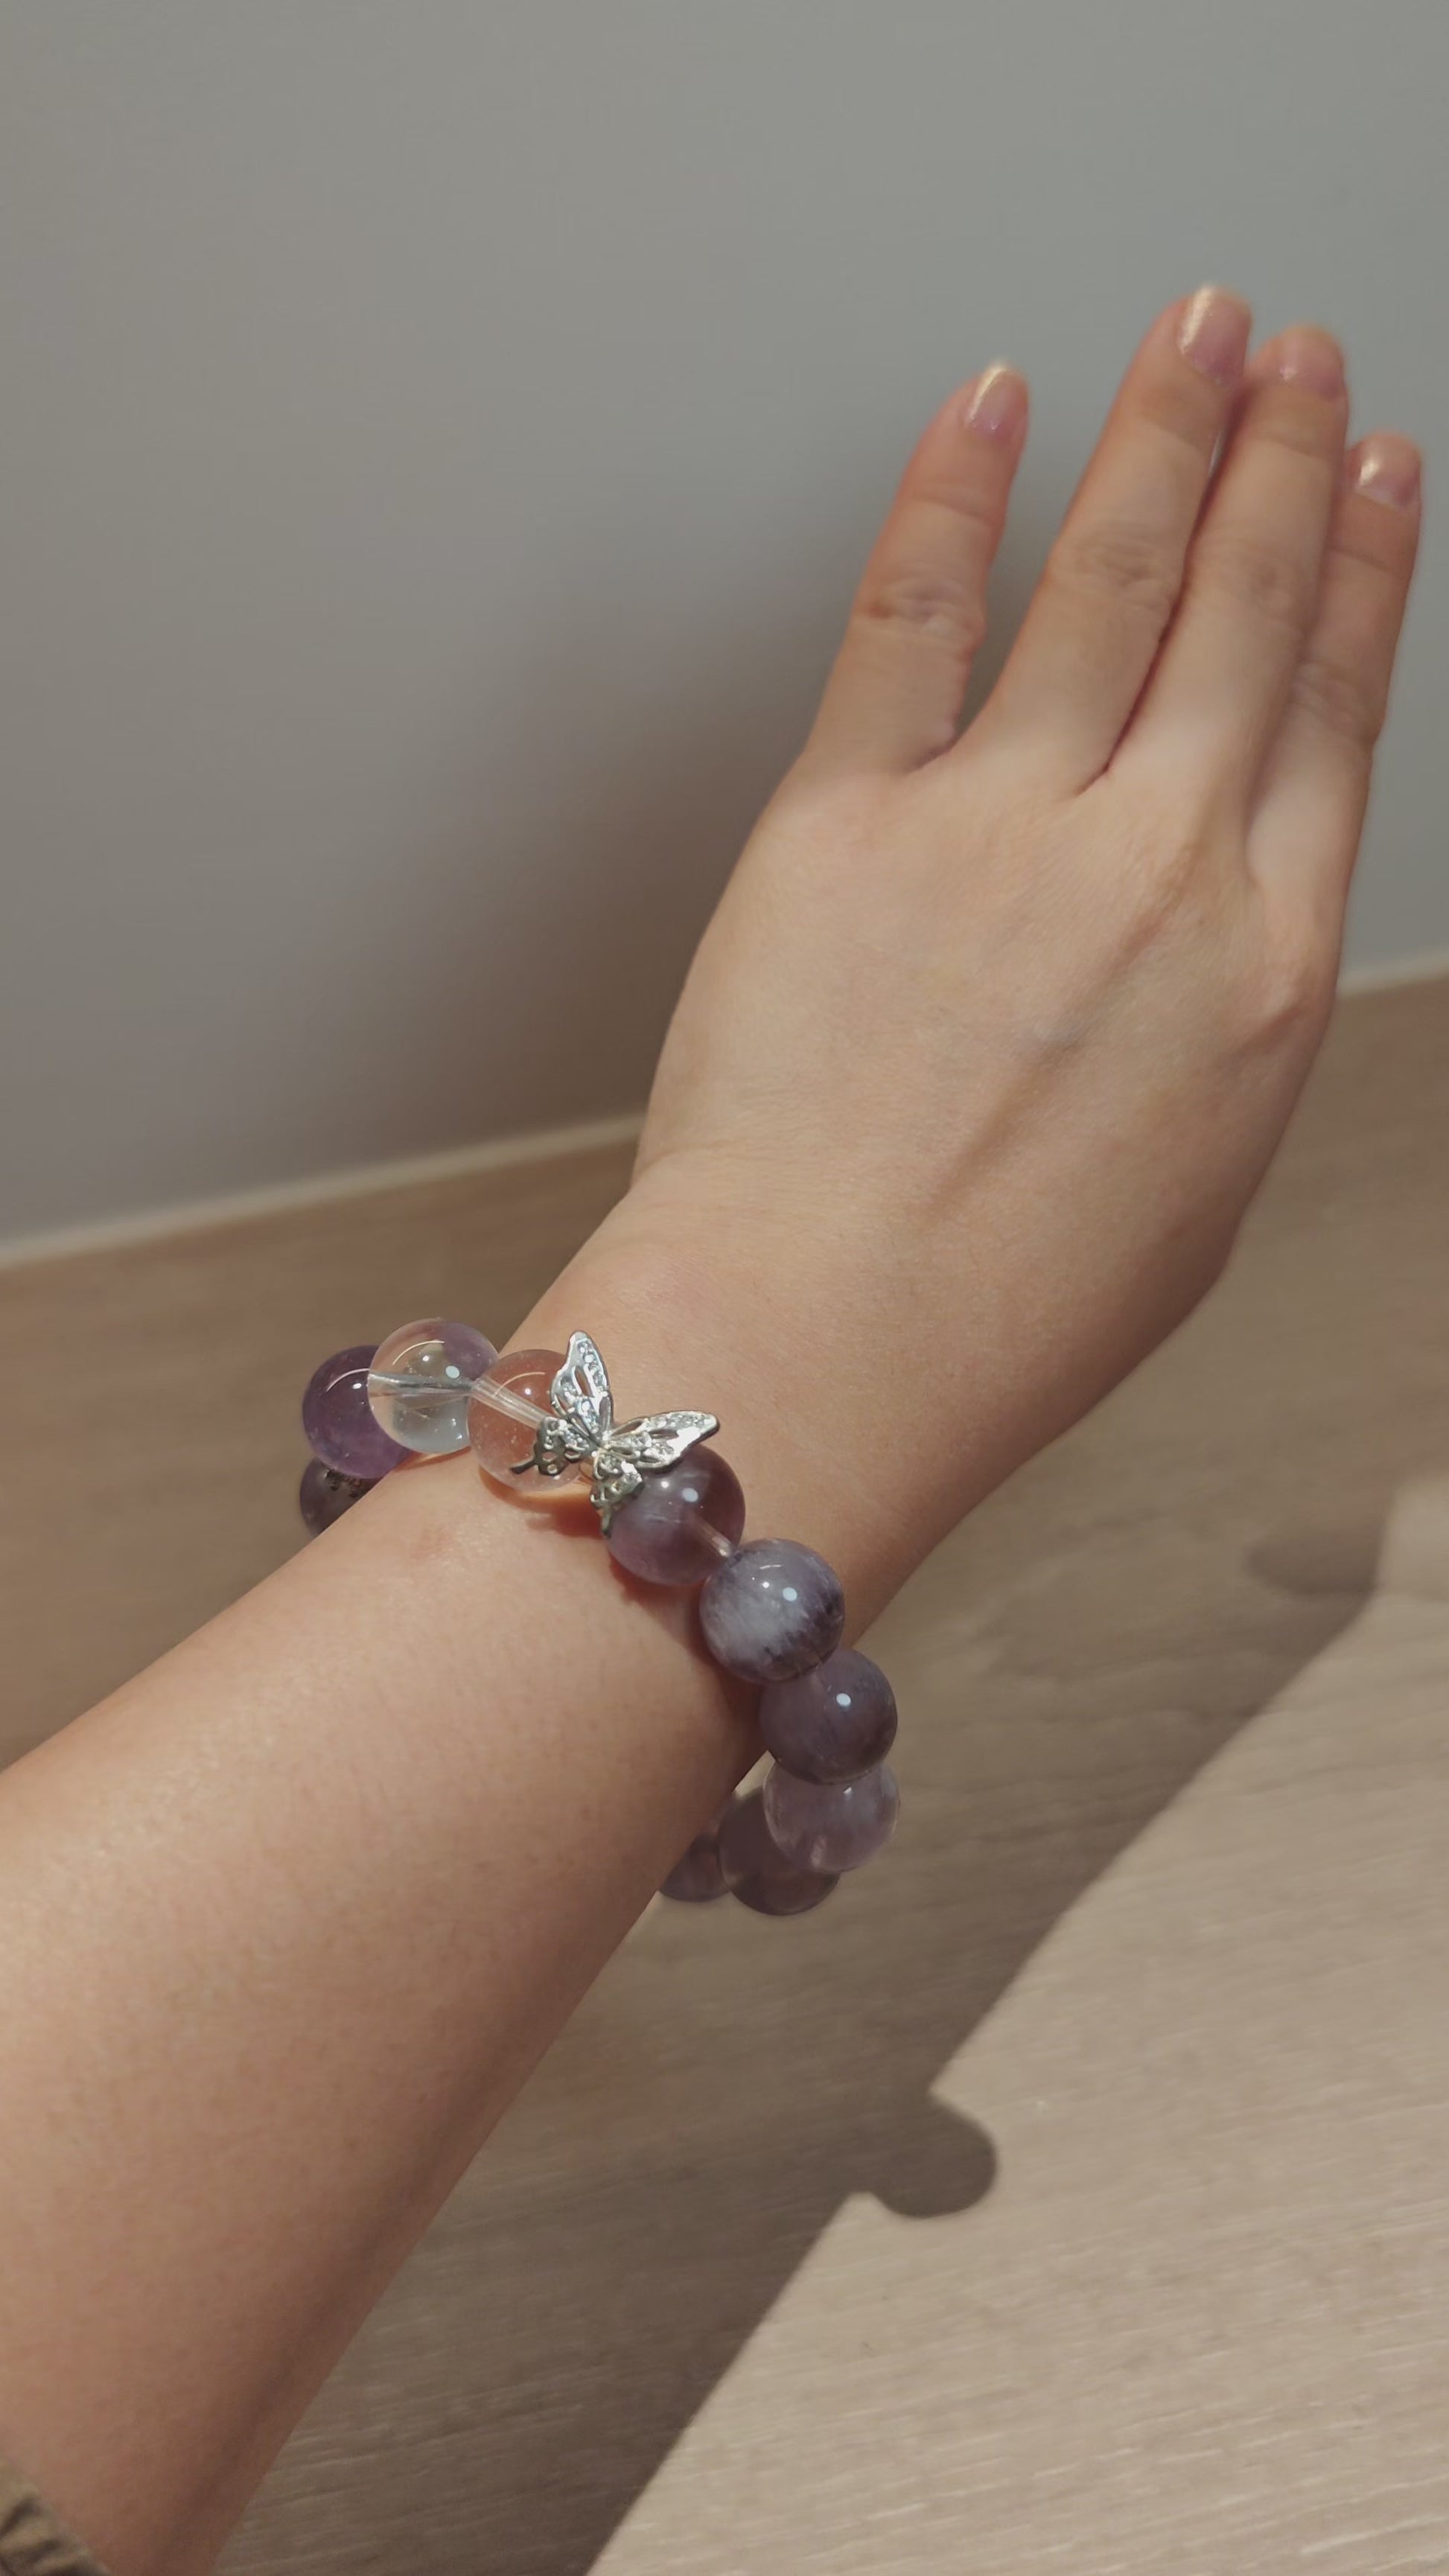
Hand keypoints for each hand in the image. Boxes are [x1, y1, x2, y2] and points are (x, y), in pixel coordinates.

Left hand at [539, 290, 1420, 1612]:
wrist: (823, 1352)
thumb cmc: (996, 1317)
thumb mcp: (1191, 1184)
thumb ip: (1218, 1024)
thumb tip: (1211, 935)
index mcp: (1260, 970)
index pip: (1334, 717)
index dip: (1362, 576)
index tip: (1380, 479)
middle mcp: (1154, 869)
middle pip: (1244, 613)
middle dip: (1283, 461)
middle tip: (1301, 355)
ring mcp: (1002, 827)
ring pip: (1110, 577)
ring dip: (1167, 434)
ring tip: (1201, 330)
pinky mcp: (847, 817)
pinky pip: (914, 615)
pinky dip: (957, 495)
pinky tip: (996, 407)